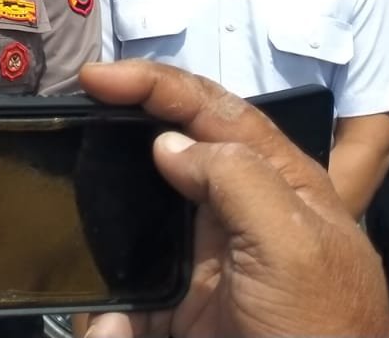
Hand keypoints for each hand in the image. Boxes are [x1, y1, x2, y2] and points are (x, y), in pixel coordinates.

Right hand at [77, 61, 388, 337]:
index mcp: (279, 182)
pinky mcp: (178, 300)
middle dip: (126, 117)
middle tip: (79, 104)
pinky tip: (100, 303)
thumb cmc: (319, 332)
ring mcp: (207, 255)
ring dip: (105, 193)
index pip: (213, 109)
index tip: (97, 77)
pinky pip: (126, 276)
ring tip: (69, 173)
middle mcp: (240, 208)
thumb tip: (166, 143)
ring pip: (141, 202)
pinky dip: (103, 284)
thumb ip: (237, 178)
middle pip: (173, 141)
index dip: (155, 82)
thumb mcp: (293, 245)